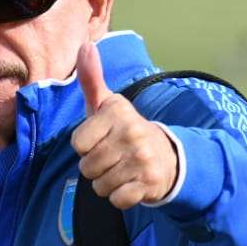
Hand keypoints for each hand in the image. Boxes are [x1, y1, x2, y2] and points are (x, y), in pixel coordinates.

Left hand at [71, 42, 178, 209]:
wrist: (168, 157)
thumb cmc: (125, 130)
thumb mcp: (107, 104)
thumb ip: (91, 78)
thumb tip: (85, 45)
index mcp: (118, 112)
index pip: (78, 144)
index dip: (86, 146)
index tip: (102, 139)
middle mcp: (132, 132)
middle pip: (87, 167)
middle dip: (95, 167)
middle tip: (114, 158)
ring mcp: (142, 159)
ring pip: (100, 186)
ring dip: (107, 183)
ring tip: (122, 170)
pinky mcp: (149, 183)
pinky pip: (116, 200)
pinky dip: (120, 197)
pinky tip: (131, 184)